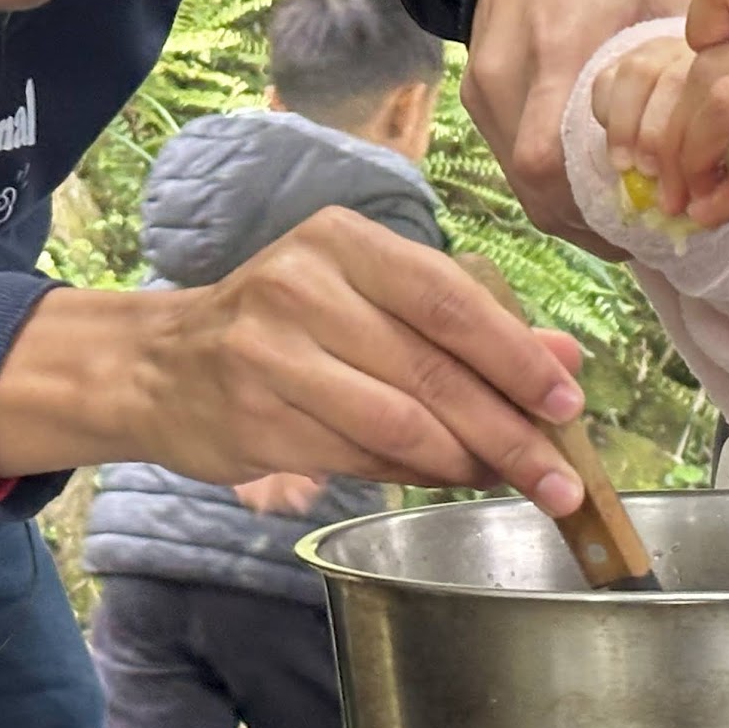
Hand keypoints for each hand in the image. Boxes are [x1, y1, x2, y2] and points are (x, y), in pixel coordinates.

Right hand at [0, 206, 587, 513]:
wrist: (159, 367)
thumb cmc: (285, 329)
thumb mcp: (371, 301)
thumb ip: (467, 326)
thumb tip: (565, 360)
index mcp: (344, 241)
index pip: (448, 297)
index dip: (515, 355)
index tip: (569, 403)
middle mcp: (303, 287)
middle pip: (431, 368)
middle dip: (510, 430)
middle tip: (563, 479)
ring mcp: (270, 353)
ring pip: (399, 421)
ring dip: (470, 463)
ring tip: (520, 486)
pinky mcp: (254, 418)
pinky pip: (360, 456)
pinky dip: (417, 475)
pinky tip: (451, 481)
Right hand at [467, 0, 697, 250]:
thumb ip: (698, 55)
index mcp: (558, 43)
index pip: (548, 155)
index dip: (594, 204)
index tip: (648, 214)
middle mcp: (508, 70)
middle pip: (533, 184)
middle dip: (588, 219)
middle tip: (644, 234)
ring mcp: (485, 85)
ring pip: (519, 183)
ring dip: (569, 209)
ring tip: (622, 218)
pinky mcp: (477, 92)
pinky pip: (510, 160)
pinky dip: (549, 184)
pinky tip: (590, 187)